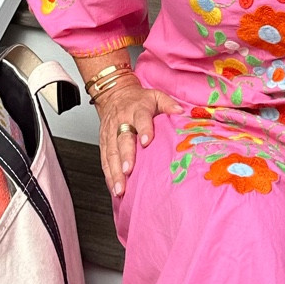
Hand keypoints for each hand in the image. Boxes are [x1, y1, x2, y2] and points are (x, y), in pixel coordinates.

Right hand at [94, 76, 179, 198]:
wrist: (115, 94)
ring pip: (111, 153)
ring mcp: (110, 133)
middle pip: (122, 140)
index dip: (144, 129)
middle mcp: (122, 122)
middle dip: (125, 157)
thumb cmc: (138, 100)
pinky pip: (104, 159)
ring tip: (120, 188)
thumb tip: (180, 111)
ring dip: (114, 171)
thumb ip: (168, 103)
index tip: (147, 141)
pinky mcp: (104, 142)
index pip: (141, 119)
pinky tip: (113, 187)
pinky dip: (108, 174)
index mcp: (137, 110)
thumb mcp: (155, 95)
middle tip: (128, 171)